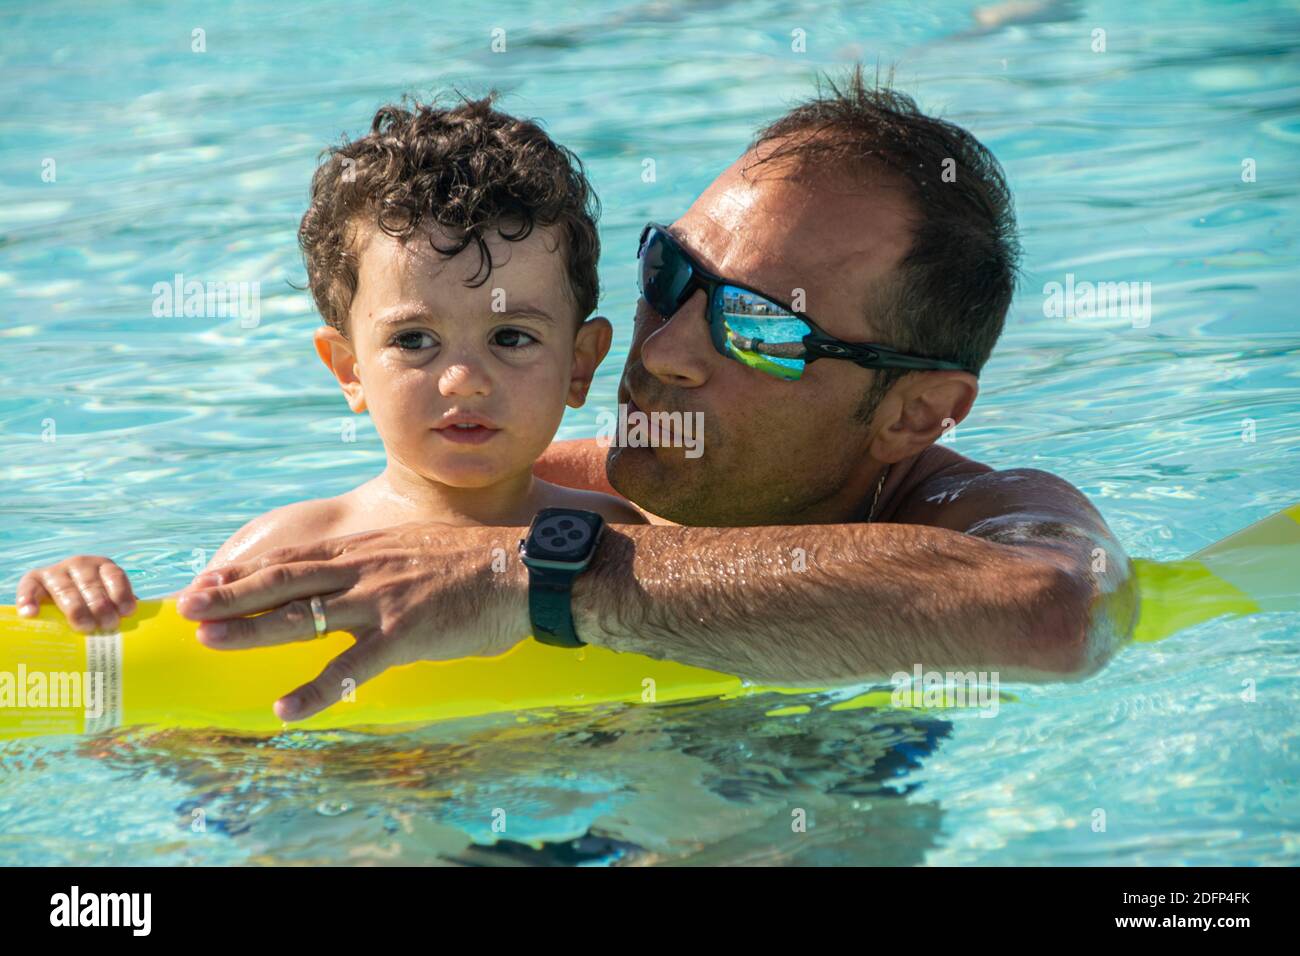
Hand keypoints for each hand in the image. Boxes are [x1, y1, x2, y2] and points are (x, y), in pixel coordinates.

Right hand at [16, 555, 137, 632]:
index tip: (127, 613)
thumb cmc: (94, 605)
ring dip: (76, 609)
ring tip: (85, 627)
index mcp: (104, 567)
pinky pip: (29, 587)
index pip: (115, 576)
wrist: (61, 596)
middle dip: (101, 606)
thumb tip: (141, 636)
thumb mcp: (109, 601)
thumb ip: (121, 611)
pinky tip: (31, 614)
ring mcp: (56, 571)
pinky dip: (29, 599)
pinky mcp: (34, 579)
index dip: (122, 594)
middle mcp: (80, 565)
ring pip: (66, 589)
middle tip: (108, 625)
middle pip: (92, 585)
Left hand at [174, 522, 530, 720]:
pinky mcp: (404, 635)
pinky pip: (351, 668)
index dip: (247, 573)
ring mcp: (381, 601)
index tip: (207, 582)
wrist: (523, 570)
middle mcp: (365, 571)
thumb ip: (382, 563)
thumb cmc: (476, 564)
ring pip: (304, 617)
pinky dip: (315, 690)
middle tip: (187, 608)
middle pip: (284, 582)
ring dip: (253, 631)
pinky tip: (286, 709)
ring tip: (212, 642)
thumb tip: (357, 578)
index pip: (294, 561)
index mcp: (367, 552)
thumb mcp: (417, 549)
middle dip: (231, 595)